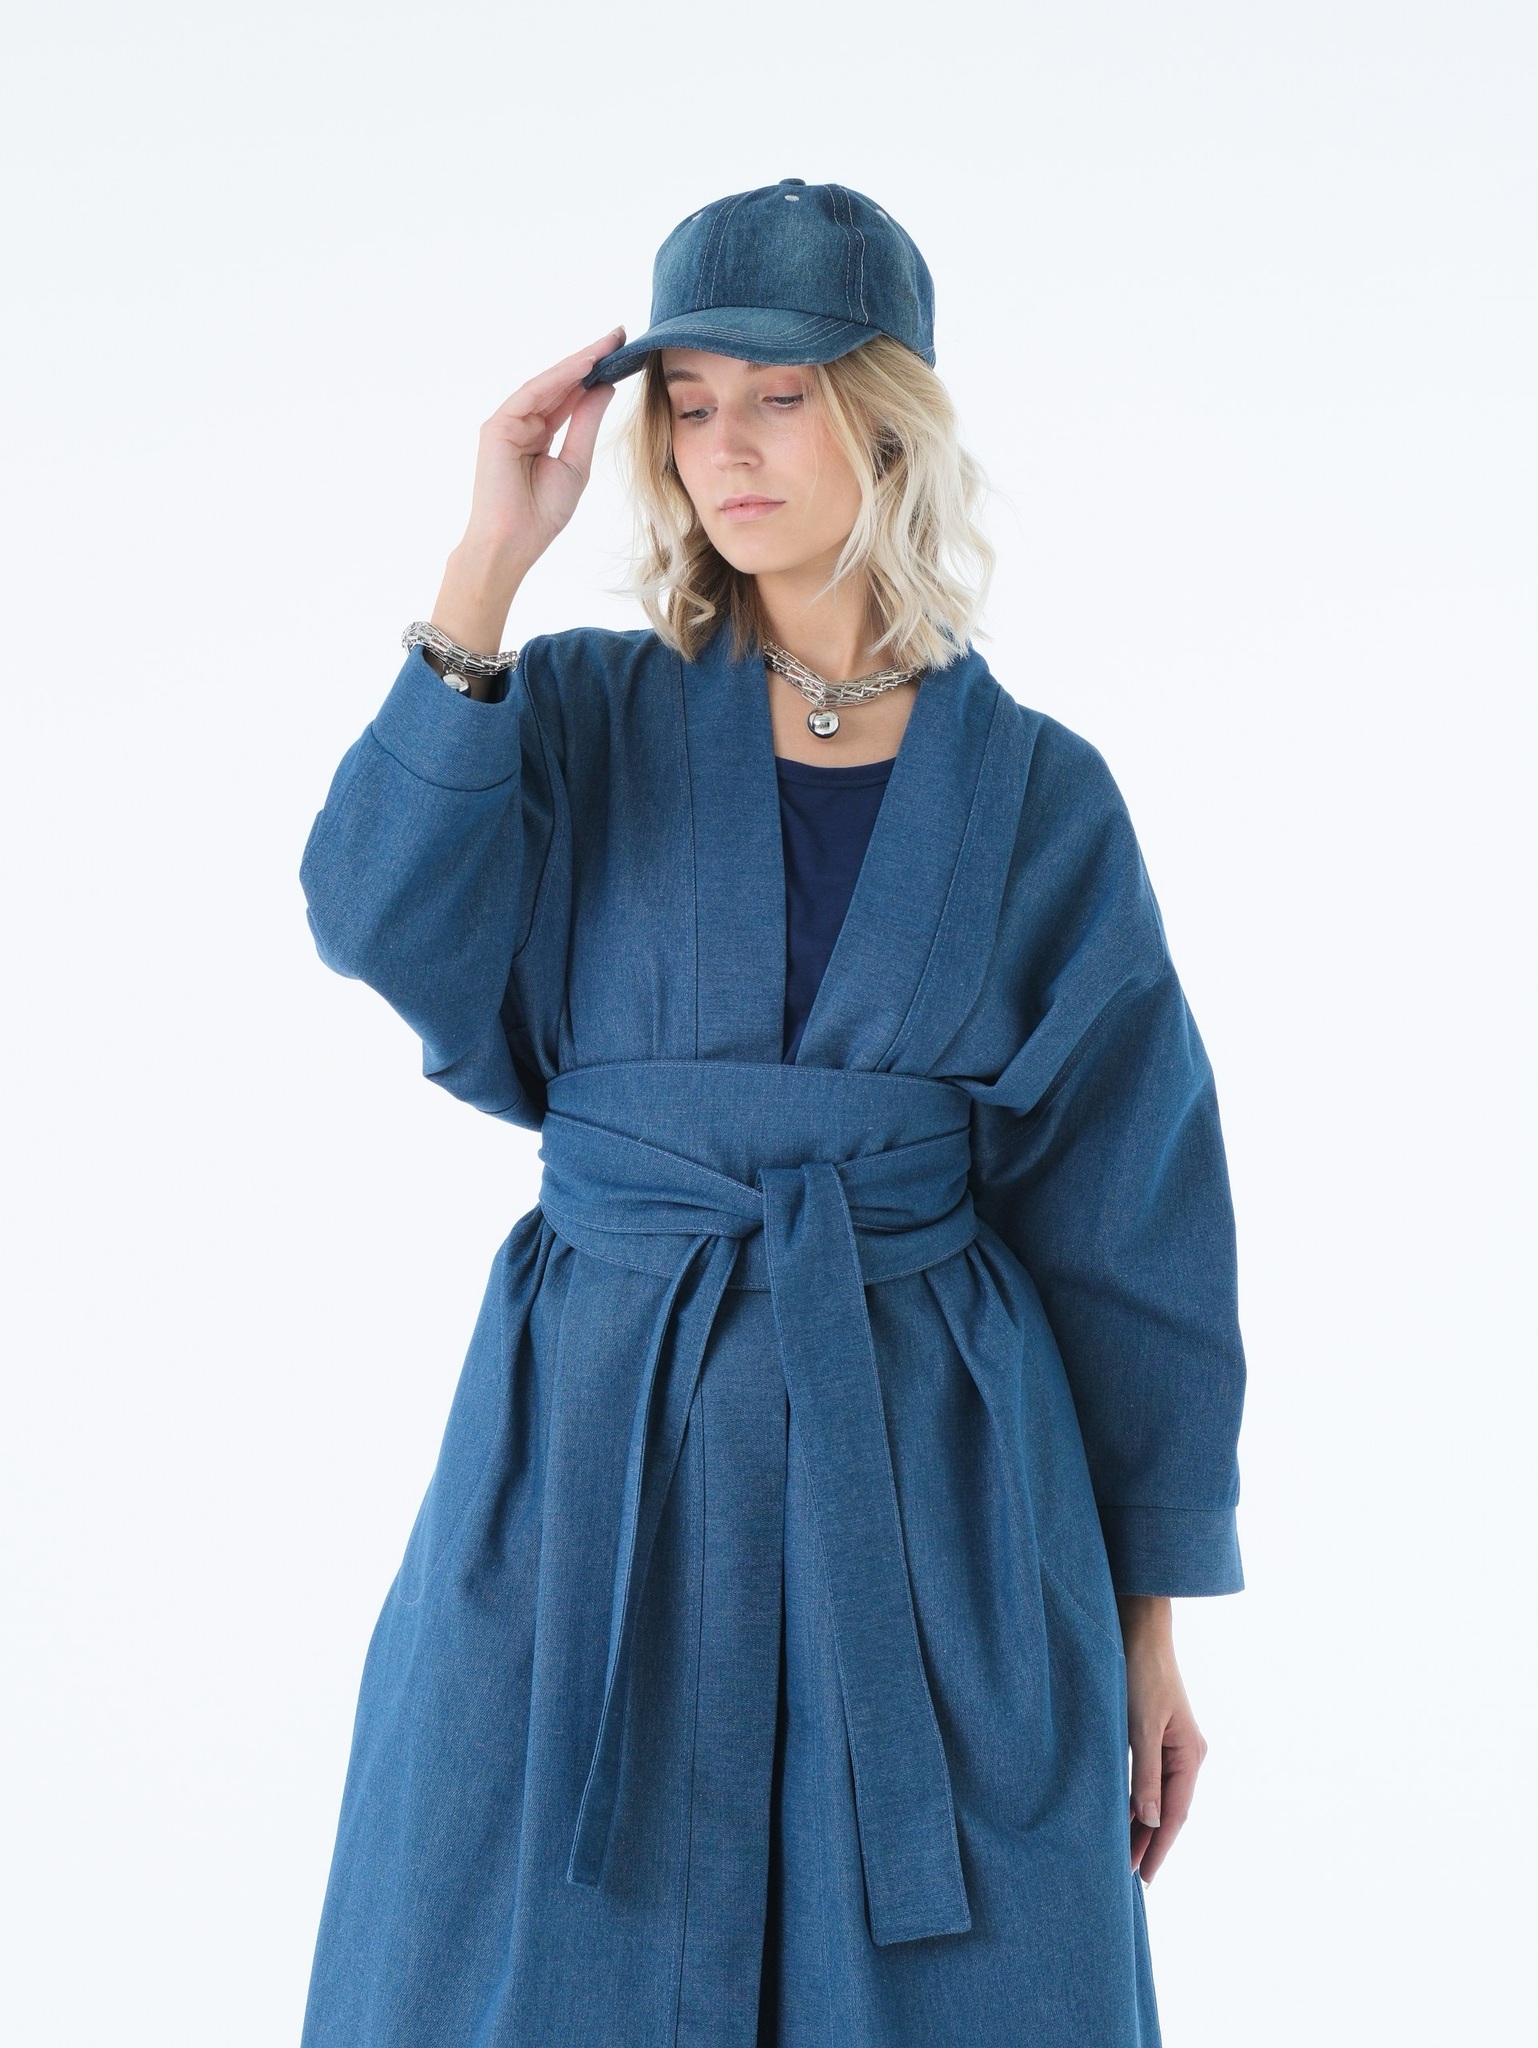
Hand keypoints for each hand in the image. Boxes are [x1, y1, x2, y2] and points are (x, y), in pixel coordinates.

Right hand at [460, 328, 625, 575]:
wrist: (512, 544)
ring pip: (548, 384)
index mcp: (540, 434)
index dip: (595, 375)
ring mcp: (508, 422)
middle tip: (620, 334)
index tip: (623, 353)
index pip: (570, 397)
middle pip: (560, 384)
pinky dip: (559, 378)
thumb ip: (586, 424)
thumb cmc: (541, 515)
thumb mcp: (576, 464)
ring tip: (608, 344)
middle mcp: (523, 422)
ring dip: (578, 362)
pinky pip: (533, 394)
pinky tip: (585, 365)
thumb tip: (604, 388)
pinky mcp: (498, 426)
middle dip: (590, 359)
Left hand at [1117, 1595, 1208, 1884]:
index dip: (1159, 1846)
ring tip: (1125, 1854)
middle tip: (1131, 1877)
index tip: (1146, 1877)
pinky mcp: (1156, 1733)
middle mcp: (1186, 1754)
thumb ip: (1144, 1775)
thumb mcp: (1141, 1726)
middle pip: (1168, 1809)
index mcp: (1190, 1754)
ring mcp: (1172, 1744)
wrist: (1140, 1629)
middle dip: (1150, 1842)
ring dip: (1141, 1823)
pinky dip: (1136, 1798)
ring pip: (1157, 1795)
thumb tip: (1148, 1821)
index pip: (1175, 1813)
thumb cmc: (1143, 1673)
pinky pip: (1148, 1777)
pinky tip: (1122, 1813)